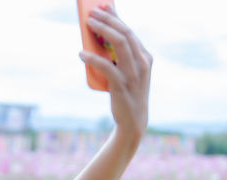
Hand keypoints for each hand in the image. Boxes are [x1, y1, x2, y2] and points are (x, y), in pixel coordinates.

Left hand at [79, 5, 152, 137]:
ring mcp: (133, 74)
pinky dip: (93, 58)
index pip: (129, 32)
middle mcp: (142, 63)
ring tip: (88, 24)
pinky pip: (107, 67)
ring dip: (102, 31)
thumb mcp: (125, 72)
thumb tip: (97, 39)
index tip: (104, 6)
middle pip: (124, 33)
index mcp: (144, 57)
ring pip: (119, 44)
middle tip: (92, 12)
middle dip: (108, 19)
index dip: (116, 17)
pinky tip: (82, 54)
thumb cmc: (126, 93)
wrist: (133, 121)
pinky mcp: (122, 86)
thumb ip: (117, 56)